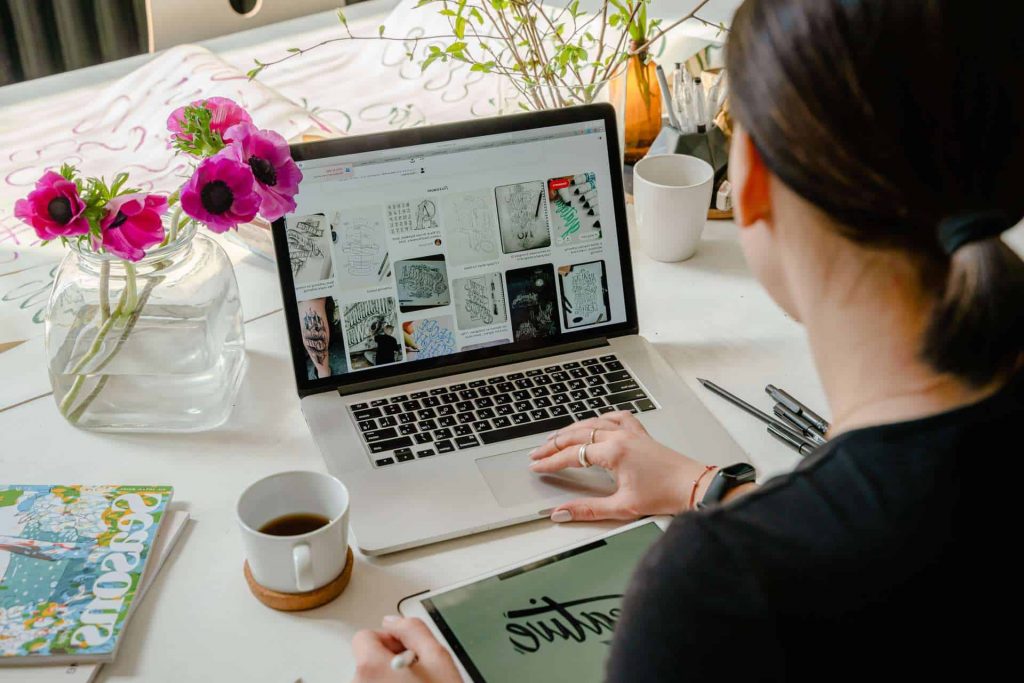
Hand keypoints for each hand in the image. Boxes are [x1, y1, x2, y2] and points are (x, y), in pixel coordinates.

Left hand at [352, 616, 460, 682]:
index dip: (389, 638)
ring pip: (371, 676)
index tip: (407, 650)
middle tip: (417, 672)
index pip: (365, 636)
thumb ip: (414, 630)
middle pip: (367, 658)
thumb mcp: (438, 660)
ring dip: (389, 676)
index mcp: (371, 667)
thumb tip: (395, 621)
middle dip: (390, 659)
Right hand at [528, 411, 714, 521]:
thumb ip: (587, 510)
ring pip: (593, 423)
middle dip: (554, 444)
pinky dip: (600, 418)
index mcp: (614, 452)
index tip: (538, 467)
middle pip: (577, 435)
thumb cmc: (664, 495)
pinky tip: (595, 422)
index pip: (573, 455)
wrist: (692, 486)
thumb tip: (562, 512)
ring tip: (556, 438)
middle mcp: (621, 437)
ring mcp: (631, 432)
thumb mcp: (622, 507)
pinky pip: (616, 418)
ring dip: (572, 430)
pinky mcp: (640, 434)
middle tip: (538, 454)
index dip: (551, 462)